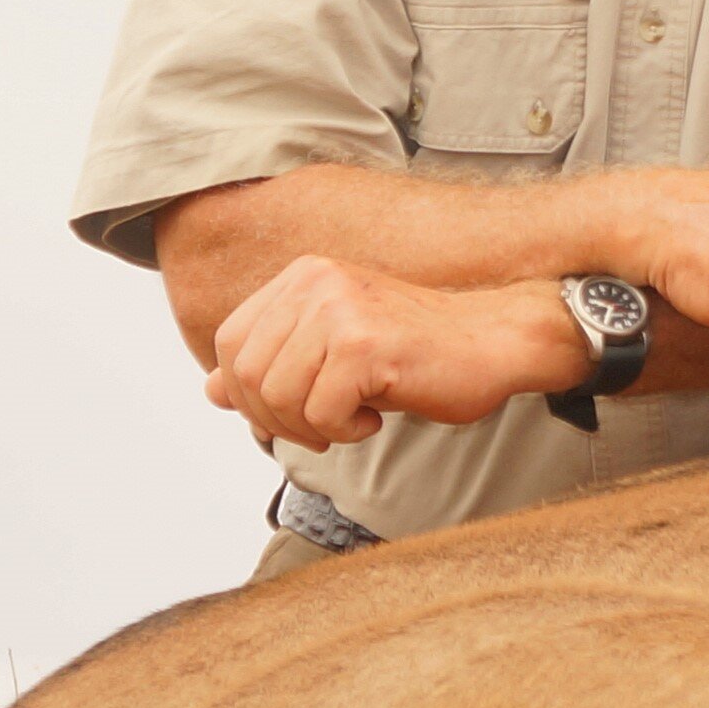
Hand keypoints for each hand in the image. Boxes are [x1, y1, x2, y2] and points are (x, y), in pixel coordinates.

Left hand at [205, 260, 579, 449]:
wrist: (497, 342)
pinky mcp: (365, 344)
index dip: (247, 392)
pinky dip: (345, 431)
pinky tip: (377, 417)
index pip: (231, 342)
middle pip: (247, 374)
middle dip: (276, 419)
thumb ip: (275, 364)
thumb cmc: (421, 351)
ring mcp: (340, 309)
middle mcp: (315, 281)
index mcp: (303, 276)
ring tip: (352, 420)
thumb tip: (211, 391)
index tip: (290, 414)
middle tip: (323, 428)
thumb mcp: (335, 352)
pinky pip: (320, 413)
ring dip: (311, 428)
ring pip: (278, 397)